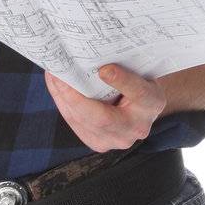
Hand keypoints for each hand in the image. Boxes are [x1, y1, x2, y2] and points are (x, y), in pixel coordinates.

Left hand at [43, 63, 166, 152]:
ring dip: (63, 99)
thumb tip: (99, 61)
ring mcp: (117, 140)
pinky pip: (76, 125)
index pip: (139, 93)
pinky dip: (64, 105)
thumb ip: (124, 66)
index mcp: (152, 103)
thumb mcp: (138, 69)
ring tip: (52, 77)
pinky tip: (56, 89)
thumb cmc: (137, 80)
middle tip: (58, 74)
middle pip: (102, 118)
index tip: (105, 69)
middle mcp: (137, 128)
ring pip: (83, 122)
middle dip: (75, 96)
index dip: (122, 81)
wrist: (139, 105)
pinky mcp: (99, 143)